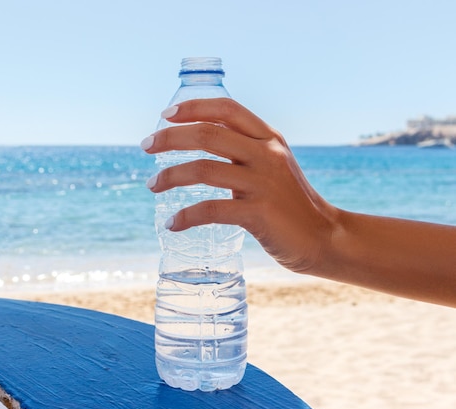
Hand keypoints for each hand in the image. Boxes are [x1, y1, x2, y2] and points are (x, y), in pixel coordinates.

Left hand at [142, 98, 338, 274]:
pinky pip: (211, 210)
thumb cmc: (292, 203)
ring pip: (203, 169)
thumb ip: (245, 152)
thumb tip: (201, 145)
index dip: (193, 107)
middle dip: (170, 137)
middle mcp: (267, 155)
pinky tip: (173, 224)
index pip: (227, 109)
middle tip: (146, 146)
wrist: (326, 238)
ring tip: (151, 186)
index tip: (165, 115)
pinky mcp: (259, 213)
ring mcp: (263, 183)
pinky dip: (186, 216)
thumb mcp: (273, 166)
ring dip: (170, 176)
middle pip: (207, 134)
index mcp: (269, 138)